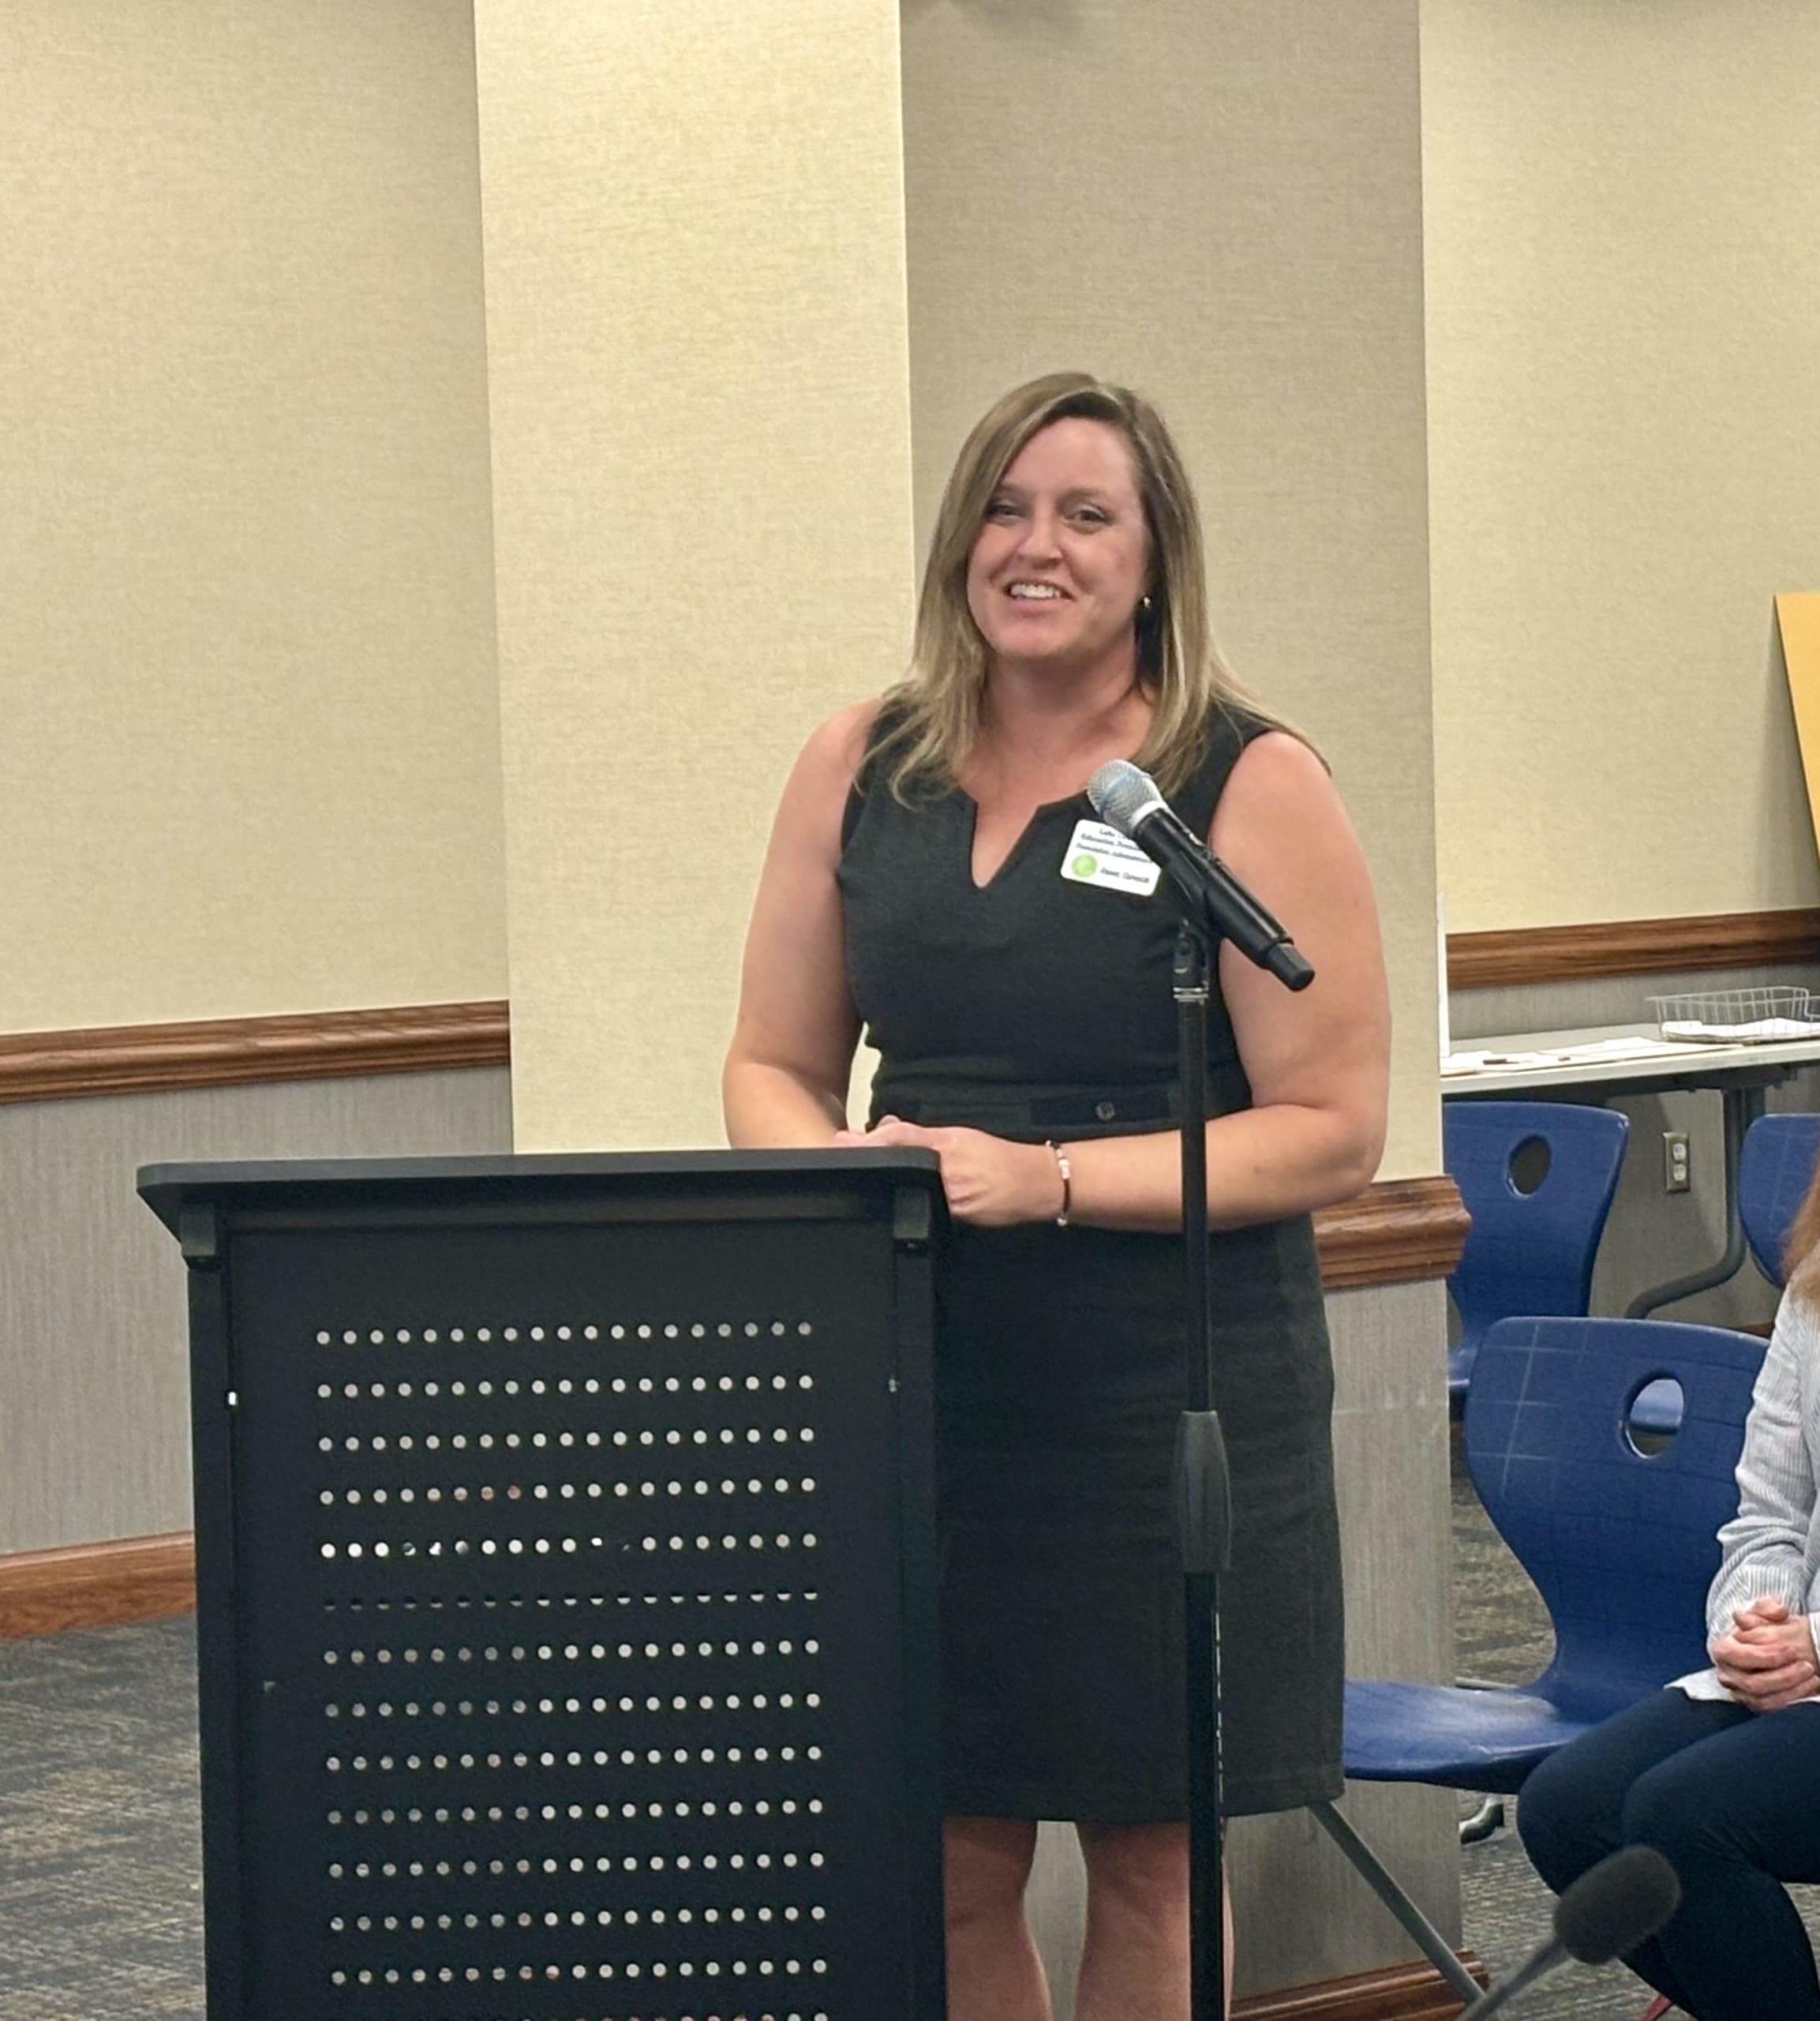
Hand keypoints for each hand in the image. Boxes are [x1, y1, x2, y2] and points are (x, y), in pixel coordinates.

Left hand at [832, 1117, 1061, 1226]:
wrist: (1034, 1183)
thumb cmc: (998, 1158)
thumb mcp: (961, 1137)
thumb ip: (923, 1136)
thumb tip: (888, 1129)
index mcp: (946, 1145)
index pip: (900, 1140)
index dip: (870, 1141)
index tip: (844, 1140)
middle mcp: (945, 1170)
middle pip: (897, 1164)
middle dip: (869, 1159)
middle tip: (842, 1150)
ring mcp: (950, 1196)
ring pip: (908, 1186)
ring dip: (884, 1179)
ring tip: (860, 1169)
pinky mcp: (957, 1217)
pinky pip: (926, 1207)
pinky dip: (908, 1200)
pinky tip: (892, 1196)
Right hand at [1710, 1598, 1819, 1711]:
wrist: (1765, 1646)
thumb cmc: (1762, 1628)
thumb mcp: (1764, 1612)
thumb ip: (1768, 1608)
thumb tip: (1776, 1612)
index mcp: (1722, 1649)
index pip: (1740, 1656)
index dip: (1766, 1655)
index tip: (1791, 1650)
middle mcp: (1727, 1674)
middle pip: (1753, 1682)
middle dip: (1783, 1676)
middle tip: (1806, 1665)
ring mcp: (1740, 1692)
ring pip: (1763, 1699)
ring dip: (1791, 1689)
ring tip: (1812, 1676)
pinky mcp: (1754, 1704)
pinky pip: (1772, 1709)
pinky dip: (1792, 1700)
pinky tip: (1809, 1687)